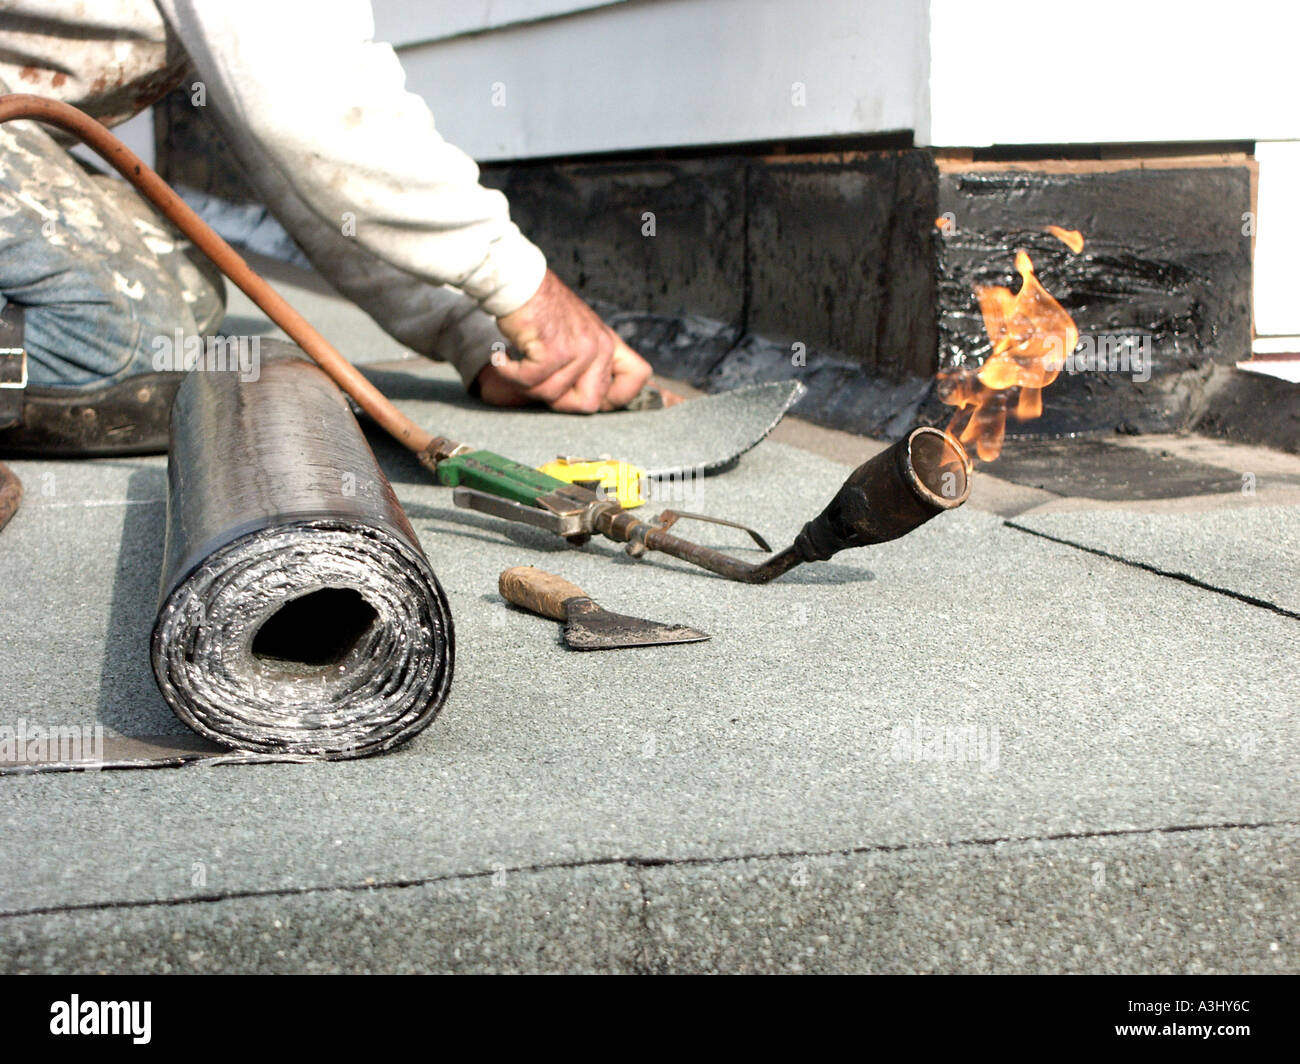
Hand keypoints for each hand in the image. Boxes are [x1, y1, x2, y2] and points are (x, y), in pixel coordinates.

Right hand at [483, 270, 652, 412]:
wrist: (516, 281)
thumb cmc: (540, 309)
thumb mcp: (578, 334)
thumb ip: (591, 364)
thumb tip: (593, 402)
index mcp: (609, 343)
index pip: (637, 377)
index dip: (615, 397)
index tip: (581, 393)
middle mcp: (600, 347)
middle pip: (588, 405)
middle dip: (557, 400)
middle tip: (539, 377)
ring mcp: (579, 350)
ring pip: (552, 396)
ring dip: (525, 384)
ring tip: (518, 359)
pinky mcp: (554, 351)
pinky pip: (529, 382)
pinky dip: (508, 372)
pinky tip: (502, 355)